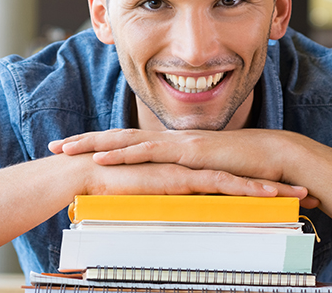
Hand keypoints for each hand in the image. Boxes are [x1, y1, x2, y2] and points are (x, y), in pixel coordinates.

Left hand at [51, 129, 320, 207]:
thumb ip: (190, 182)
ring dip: (93, 144)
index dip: (100, 146)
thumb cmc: (246, 170)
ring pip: (126, 141)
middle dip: (84, 141)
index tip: (74, 150)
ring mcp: (176, 144)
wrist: (276, 159)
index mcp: (171, 147)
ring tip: (66, 149)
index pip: (129, 145)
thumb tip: (173, 194)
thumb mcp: (209, 179)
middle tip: (55, 145)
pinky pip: (149, 153)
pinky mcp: (187, 153)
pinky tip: (100, 158)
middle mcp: (169, 141)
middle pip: (118, 138)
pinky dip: (122, 154)